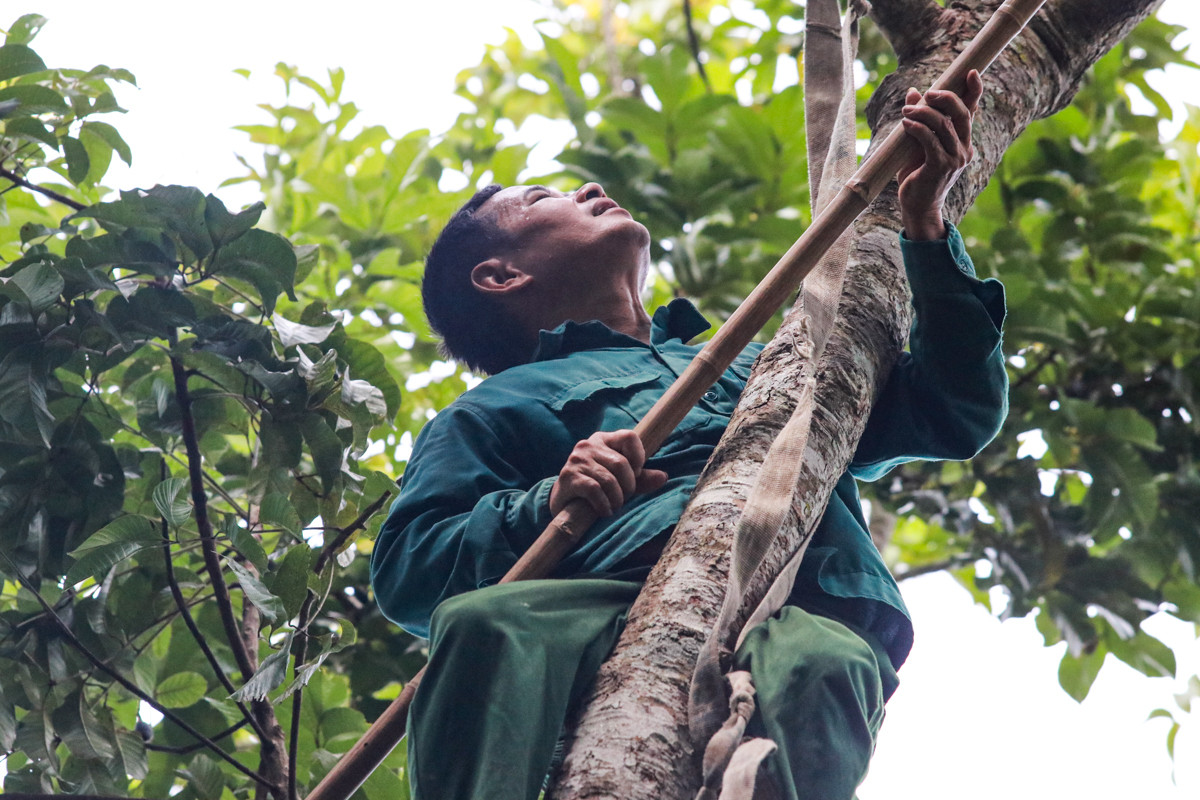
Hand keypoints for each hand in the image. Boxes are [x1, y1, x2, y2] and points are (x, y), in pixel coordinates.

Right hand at [549, 430, 667, 516]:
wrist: (562, 503)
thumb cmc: (596, 488)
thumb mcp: (620, 480)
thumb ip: (641, 478)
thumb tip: (663, 477)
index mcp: (604, 439)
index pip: (629, 436)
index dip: (639, 457)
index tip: (636, 474)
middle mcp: (588, 445)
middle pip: (621, 463)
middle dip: (628, 486)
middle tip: (624, 498)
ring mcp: (576, 460)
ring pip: (609, 479)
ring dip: (617, 499)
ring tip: (615, 506)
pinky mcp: (568, 477)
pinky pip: (595, 490)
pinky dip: (604, 505)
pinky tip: (605, 511)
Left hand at [897, 69, 983, 240]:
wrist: (918, 206)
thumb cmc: (917, 174)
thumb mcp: (917, 143)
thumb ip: (919, 119)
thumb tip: (912, 92)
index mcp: (963, 141)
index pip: (971, 112)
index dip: (974, 91)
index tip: (971, 71)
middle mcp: (964, 148)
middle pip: (962, 114)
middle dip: (946, 98)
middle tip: (927, 93)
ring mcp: (955, 159)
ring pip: (944, 126)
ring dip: (923, 113)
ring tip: (906, 110)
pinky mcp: (941, 167)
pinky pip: (930, 141)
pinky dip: (918, 129)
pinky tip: (906, 123)